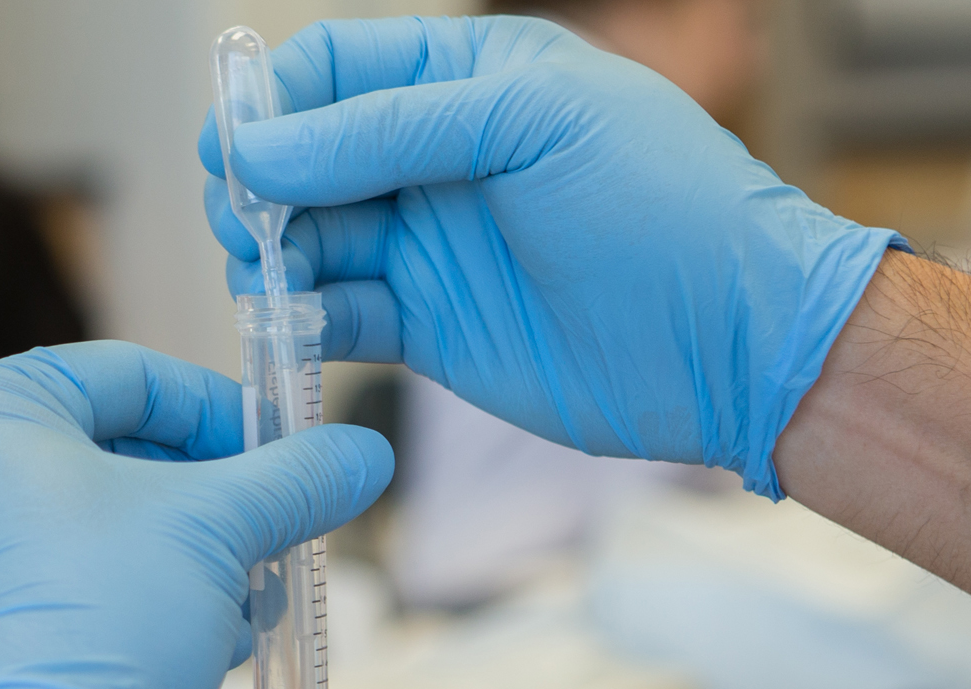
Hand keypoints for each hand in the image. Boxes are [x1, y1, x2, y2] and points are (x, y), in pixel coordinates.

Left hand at [0, 341, 392, 688]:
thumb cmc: (98, 620)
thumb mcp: (218, 527)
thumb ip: (294, 477)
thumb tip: (361, 456)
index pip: (129, 376)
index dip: (224, 412)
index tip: (283, 451)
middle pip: (106, 456)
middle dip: (206, 503)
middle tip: (270, 533)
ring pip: (81, 529)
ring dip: (180, 559)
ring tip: (246, 602)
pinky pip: (46, 586)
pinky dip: (123, 600)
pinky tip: (196, 641)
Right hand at [199, 16, 900, 497]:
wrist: (732, 339)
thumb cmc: (663, 208)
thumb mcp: (529, 124)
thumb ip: (388, 129)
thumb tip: (262, 148)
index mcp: (468, 81)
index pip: (334, 68)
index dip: (274, 100)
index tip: (237, 142)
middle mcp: (437, 158)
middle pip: (303, 156)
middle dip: (259, 181)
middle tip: (243, 216)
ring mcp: (429, 244)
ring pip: (307, 237)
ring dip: (269, 251)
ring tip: (268, 269)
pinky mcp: (428, 327)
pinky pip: (336, 315)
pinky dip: (300, 317)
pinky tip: (293, 320)